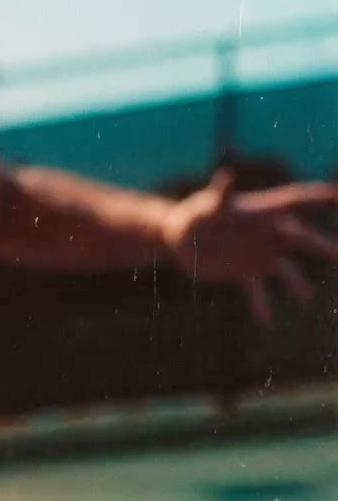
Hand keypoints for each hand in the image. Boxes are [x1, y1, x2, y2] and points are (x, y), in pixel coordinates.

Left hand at [162, 168, 337, 325]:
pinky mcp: (245, 274)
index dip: (319, 196)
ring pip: (285, 270)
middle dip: (322, 246)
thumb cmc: (192, 216)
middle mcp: (267, 233)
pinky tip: (266, 323)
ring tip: (306, 299)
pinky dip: (262, 305)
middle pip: (302, 238)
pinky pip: (259, 292)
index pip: (297, 199)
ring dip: (297, 284)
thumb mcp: (207, 207)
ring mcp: (258, 255)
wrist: (178, 240)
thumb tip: (226, 177)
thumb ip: (220, 196)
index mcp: (262, 212)